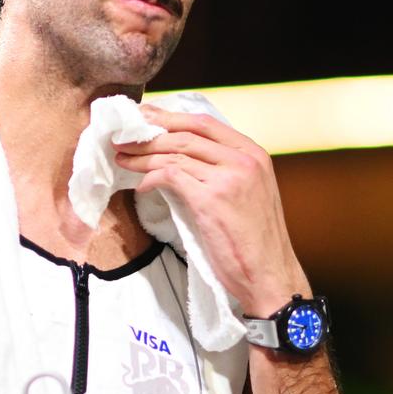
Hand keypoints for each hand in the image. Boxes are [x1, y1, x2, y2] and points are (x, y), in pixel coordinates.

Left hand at [113, 105, 310, 316]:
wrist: (269, 276)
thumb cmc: (255, 241)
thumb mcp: (248, 193)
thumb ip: (223, 170)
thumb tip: (181, 158)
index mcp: (254, 154)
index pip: (205, 122)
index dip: (171, 118)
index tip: (146, 117)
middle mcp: (244, 160)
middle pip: (187, 133)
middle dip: (150, 132)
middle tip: (124, 136)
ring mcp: (229, 178)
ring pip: (176, 153)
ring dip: (143, 155)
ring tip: (123, 158)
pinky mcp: (212, 200)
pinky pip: (172, 176)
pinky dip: (151, 177)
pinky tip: (142, 185)